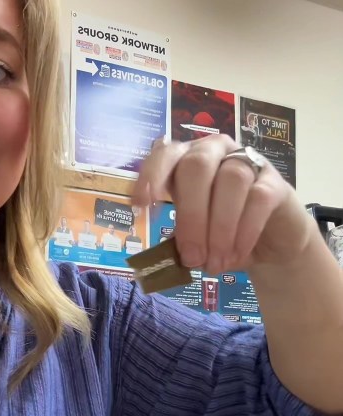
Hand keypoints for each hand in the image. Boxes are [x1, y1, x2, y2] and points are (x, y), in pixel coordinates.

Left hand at [132, 135, 315, 274]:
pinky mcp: (274, 181)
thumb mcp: (196, 237)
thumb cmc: (224, 234)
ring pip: (231, 180)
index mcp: (186, 160)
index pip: (165, 154)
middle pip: (197, 167)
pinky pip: (258, 198)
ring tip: (216, 263)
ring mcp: (247, 162)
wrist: (272, 242)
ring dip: (220, 228)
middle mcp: (214, 152)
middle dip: (191, 216)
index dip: (151, 175)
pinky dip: (245, 230)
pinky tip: (237, 254)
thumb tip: (172, 258)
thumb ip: (181, 240)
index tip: (140, 206)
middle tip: (192, 258)